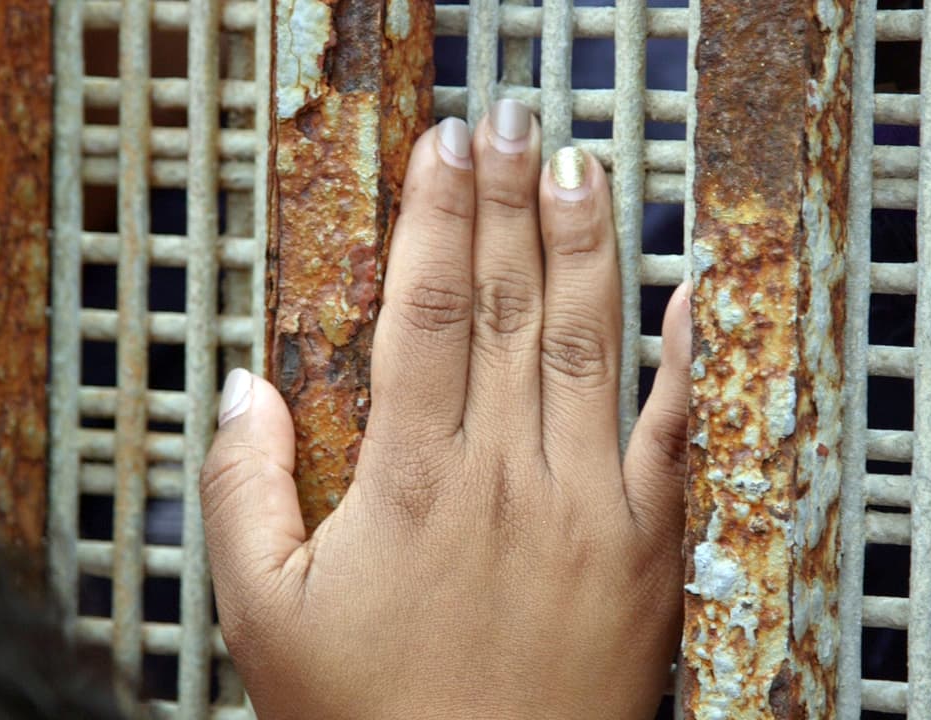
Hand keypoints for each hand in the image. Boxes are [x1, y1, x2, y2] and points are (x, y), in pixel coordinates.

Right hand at [201, 100, 691, 719]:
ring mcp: (585, 507)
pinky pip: (671, 432)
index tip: (443, 150)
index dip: (436, 217)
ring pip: (584, 344)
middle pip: (507, 305)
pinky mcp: (645, 547)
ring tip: (581, 166)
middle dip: (509, 201)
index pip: (426, 311)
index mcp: (410, 483)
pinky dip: (683, 356)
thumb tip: (246, 390)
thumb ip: (243, 493)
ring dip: (584, 245)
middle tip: (511, 120)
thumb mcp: (264, 618)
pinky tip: (686, 291)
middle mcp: (504, 477)